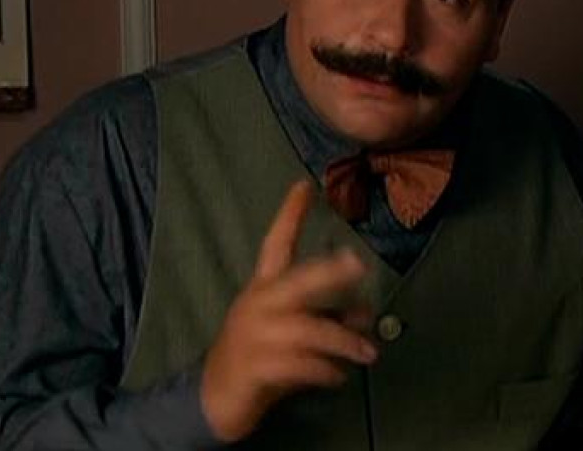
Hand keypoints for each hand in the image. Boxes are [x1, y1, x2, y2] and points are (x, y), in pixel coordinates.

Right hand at [200, 180, 377, 441]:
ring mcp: (255, 337)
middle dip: (329, 272)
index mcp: (262, 289)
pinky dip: (324, 371)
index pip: (275, 244)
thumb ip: (324, 317)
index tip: (305, 185)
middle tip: (359, 263)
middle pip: (297, 282)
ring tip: (369, 353)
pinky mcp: (256, 369)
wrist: (213, 397)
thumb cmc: (257, 355)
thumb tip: (364, 312)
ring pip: (308, 331)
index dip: (289, 215)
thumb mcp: (290, 331)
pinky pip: (299, 365)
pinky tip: (339, 376)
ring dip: (343, 341)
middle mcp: (258, 306)